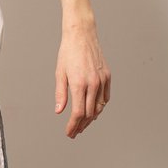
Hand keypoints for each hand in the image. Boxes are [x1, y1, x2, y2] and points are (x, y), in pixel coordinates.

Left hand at [54, 23, 110, 137]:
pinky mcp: (107, 76)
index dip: (73, 126)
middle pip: (89, 113)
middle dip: (81, 125)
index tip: (69, 132)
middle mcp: (93, 84)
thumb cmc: (68, 53)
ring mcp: (102, 80)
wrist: (82, 35)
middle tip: (75, 132)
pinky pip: (105, 98)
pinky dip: (100, 107)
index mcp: (79, 84)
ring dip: (91, 118)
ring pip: (99, 107)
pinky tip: (93, 111)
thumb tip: (59, 111)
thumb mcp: (60, 73)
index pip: (78, 113)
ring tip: (83, 124)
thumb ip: (61, 94)